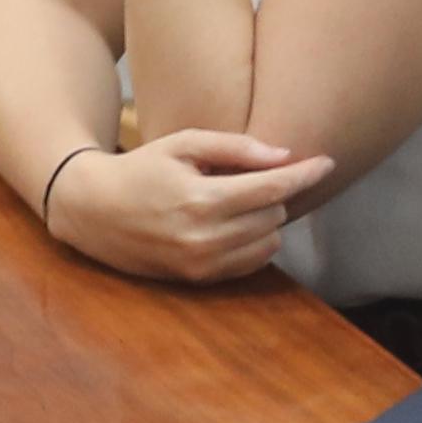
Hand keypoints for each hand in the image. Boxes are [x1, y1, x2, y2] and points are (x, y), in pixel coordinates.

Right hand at [34, 127, 331, 284]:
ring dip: (267, 219)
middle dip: (274, 192)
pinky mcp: (200, 278)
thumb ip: (234, 147)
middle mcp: (206, 237)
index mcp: (202, 199)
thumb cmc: (140, 168)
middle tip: (251, 176)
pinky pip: (253, 262)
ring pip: (270, 241)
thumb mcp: (182, 143)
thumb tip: (283, 155)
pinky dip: (256, 242)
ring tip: (239, 201)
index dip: (304, 173)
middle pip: (275, 214)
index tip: (327, 161)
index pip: (271, 188)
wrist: (94, 211)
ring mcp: (203, 263)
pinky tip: (235, 224)